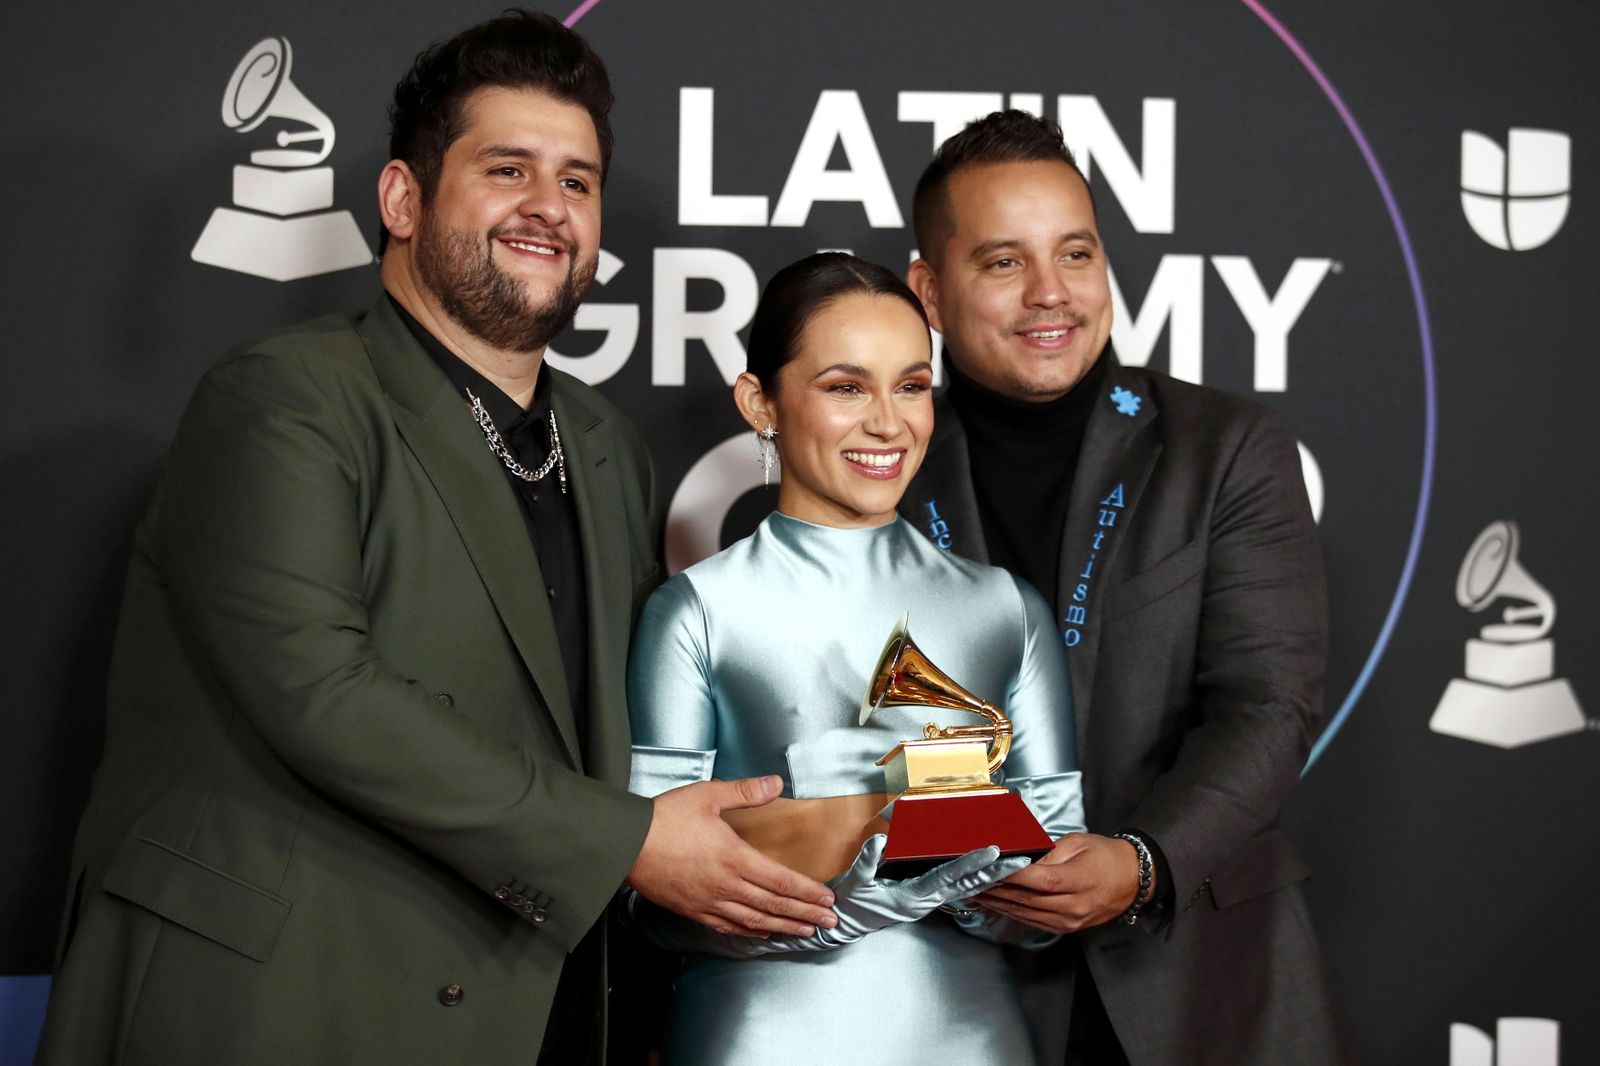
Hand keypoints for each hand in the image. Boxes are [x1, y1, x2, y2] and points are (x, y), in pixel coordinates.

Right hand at [626, 775, 837, 937]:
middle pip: (774, 906)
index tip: (827, 899)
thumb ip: (745, 792)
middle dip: (805, 914)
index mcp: (734, 858)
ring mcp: (710, 902)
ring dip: (783, 927)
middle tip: (829, 923)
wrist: (626, 845)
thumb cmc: (664, 819)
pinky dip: (751, 932)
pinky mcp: (694, 911)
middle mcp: (726, 886)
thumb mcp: (707, 795)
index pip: (782, 881)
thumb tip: (775, 783)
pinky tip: (761, 933)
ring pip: (755, 921)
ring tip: (804, 932)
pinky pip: (729, 927)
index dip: (808, 892)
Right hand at [813, 835, 1030, 945]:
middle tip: (1023, 861)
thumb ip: (867, 861)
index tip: (992, 851)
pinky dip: (975, 879)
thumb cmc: (852, 904)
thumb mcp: (855, 881)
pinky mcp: (927, 898)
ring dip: (992, 876)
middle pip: (968, 885)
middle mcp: (927, 900)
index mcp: (913, 895)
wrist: (848, 922)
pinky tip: (988, 873)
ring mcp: (929, 901)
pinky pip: (957, 889)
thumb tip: (880, 841)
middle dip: (997, 873)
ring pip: (967, 887)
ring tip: (1015, 865)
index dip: (971, 863)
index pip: (948, 876)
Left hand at [975, 832, 1148, 932]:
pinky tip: (995, 903)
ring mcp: (1068, 921)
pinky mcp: (1065, 928)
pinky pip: (1032, 921)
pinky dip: (1010, 911)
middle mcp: (1073, 906)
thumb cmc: (1107, 857)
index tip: (987, 869)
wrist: (1133, 880)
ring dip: (996, 903)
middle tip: (969, 881)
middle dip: (994, 890)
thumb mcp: (1077, 843)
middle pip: (1026, 900)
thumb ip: (1046, 853)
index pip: (1038, 880)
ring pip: (1024, 913)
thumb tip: (1017, 859)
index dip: (1010, 876)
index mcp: (1079, 881)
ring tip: (973, 893)